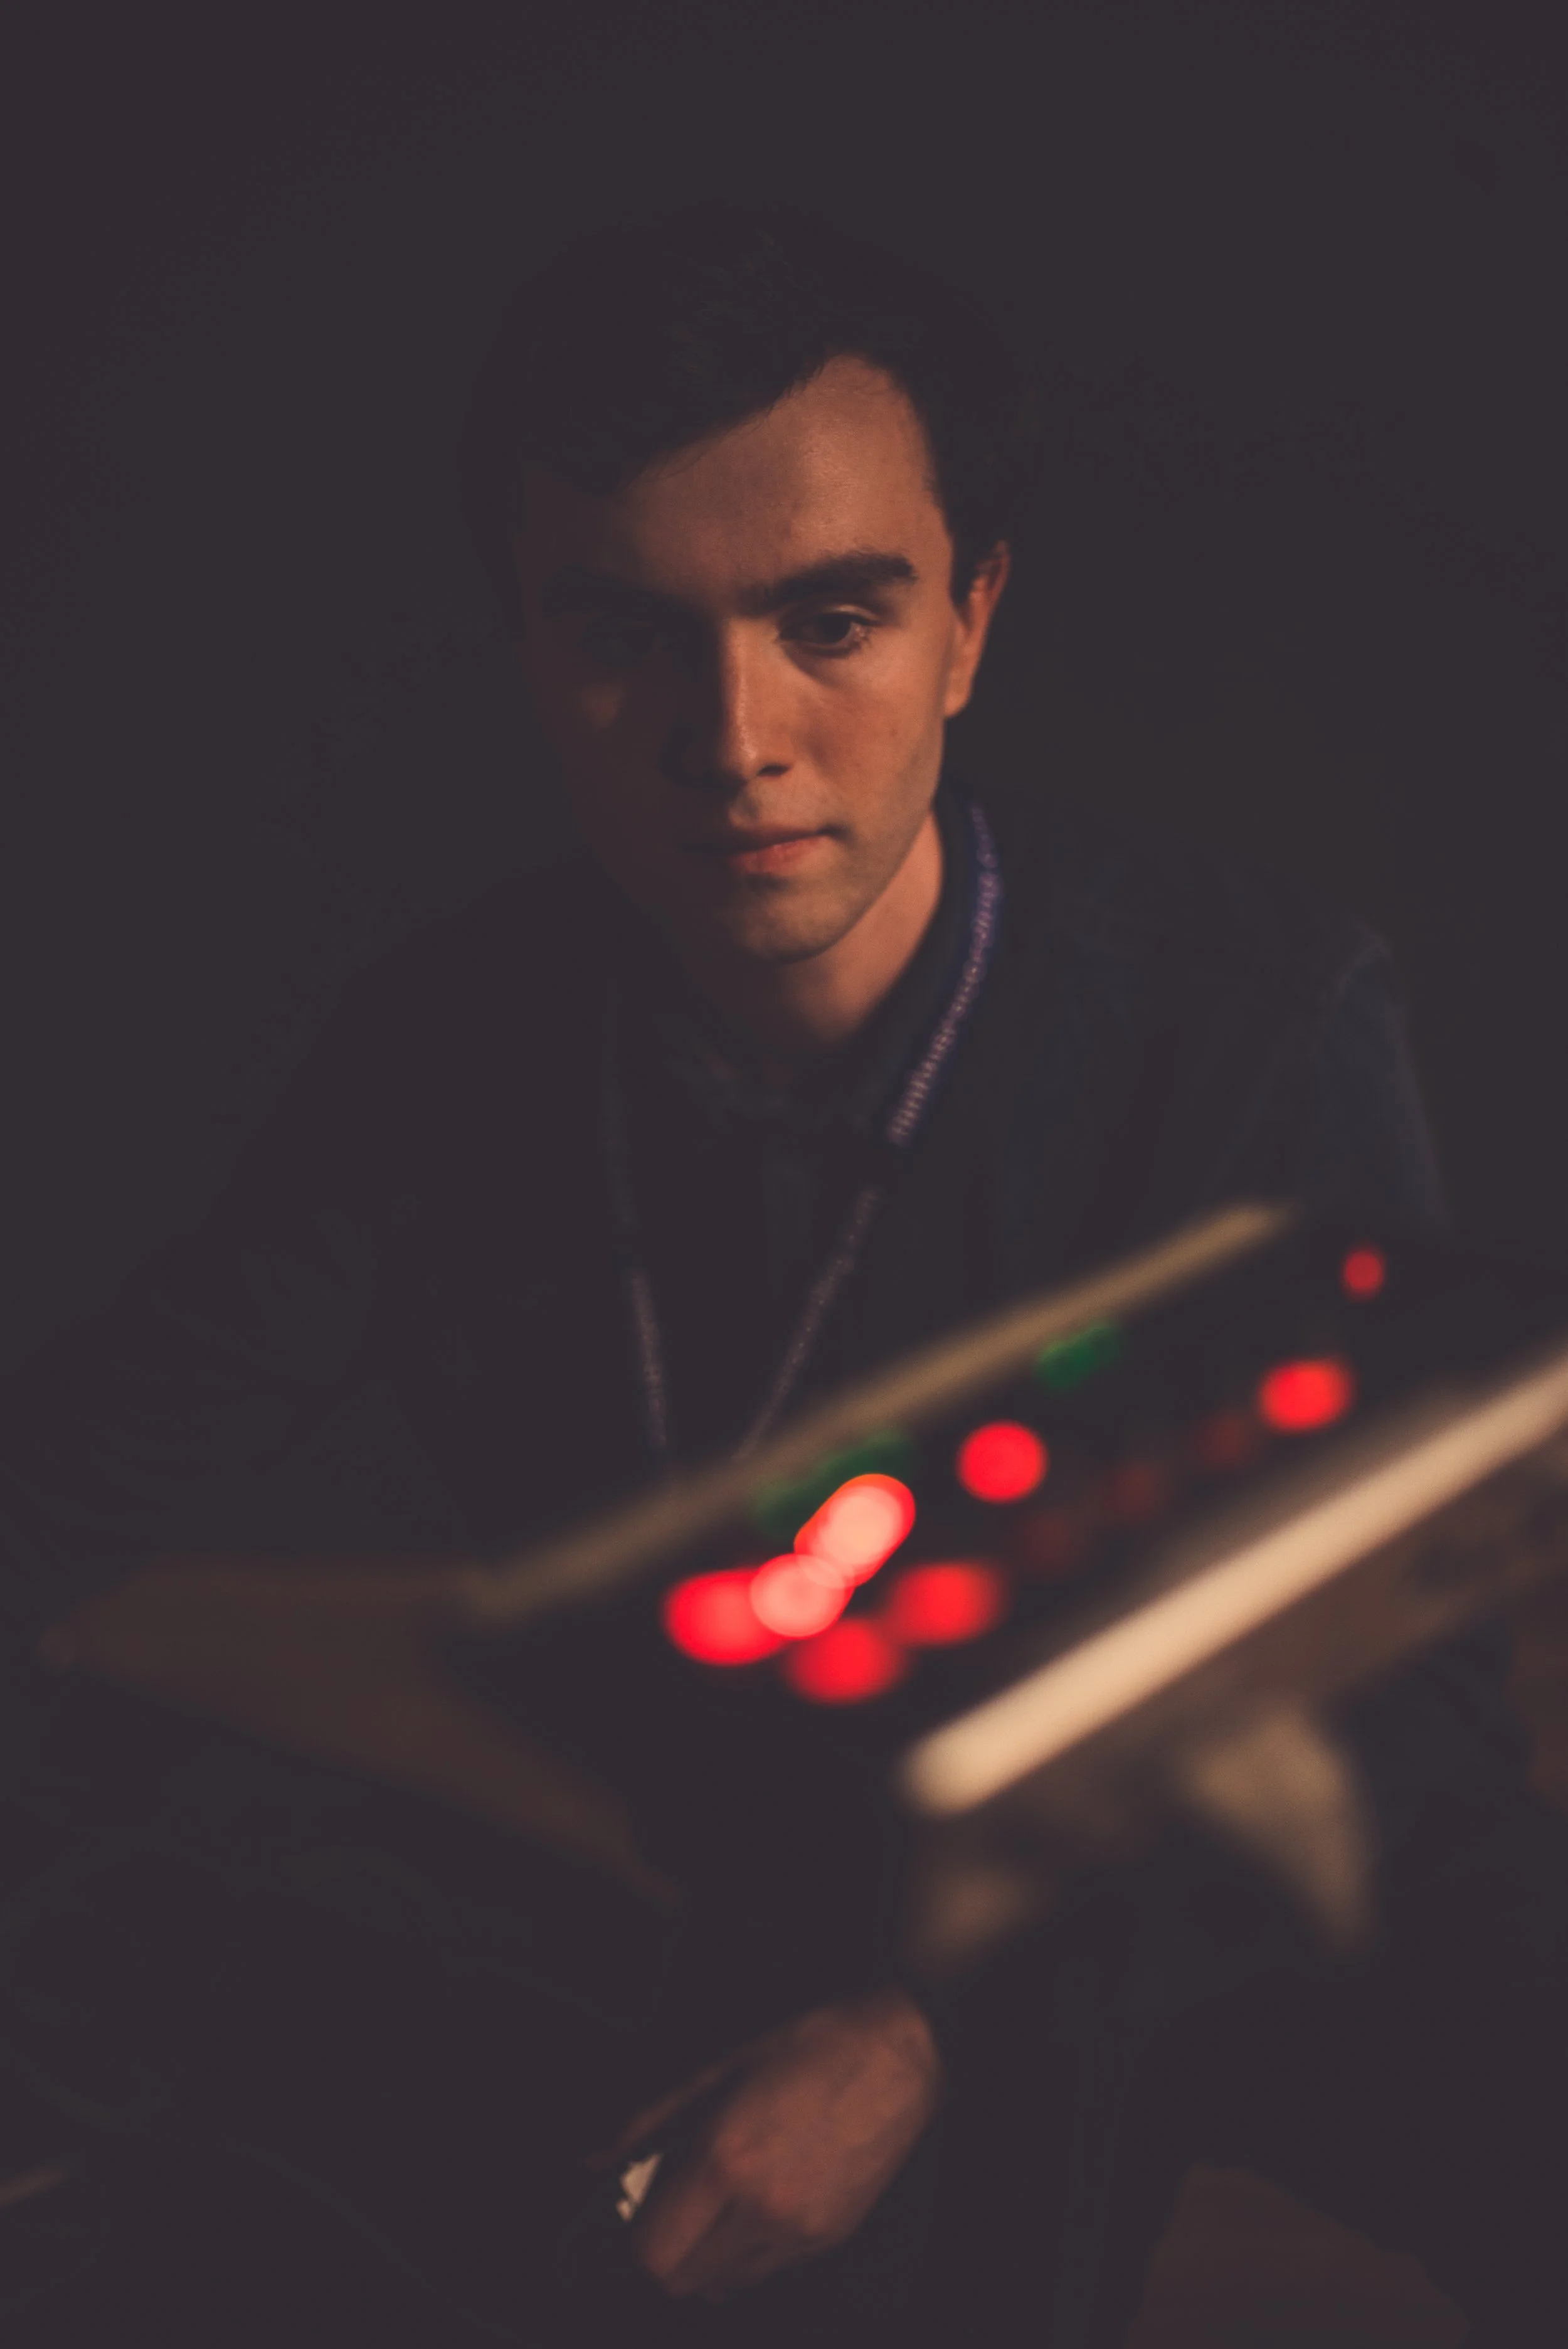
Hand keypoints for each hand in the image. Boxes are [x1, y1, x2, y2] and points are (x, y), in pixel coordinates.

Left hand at [590, 1984, 943, 2299]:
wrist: (899, 2053)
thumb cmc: (808, 2047)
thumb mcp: (718, 2069)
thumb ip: (649, 2123)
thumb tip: (591, 2162)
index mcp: (724, 2158)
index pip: (652, 2253)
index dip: (635, 2236)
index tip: (639, 2208)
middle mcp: (760, 2207)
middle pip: (680, 2281)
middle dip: (666, 2250)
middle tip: (675, 2204)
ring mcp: (798, 2230)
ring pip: (722, 2284)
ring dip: (707, 2254)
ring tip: (722, 2199)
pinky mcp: (828, 2239)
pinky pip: (766, 2271)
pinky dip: (749, 2250)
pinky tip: (762, 2199)